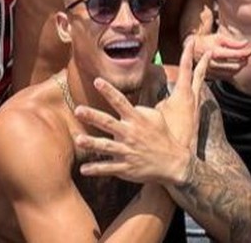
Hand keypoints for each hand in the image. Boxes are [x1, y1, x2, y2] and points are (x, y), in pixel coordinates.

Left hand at [74, 43, 210, 185]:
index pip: (120, 102)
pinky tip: (83, 170)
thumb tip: (128, 104)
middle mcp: (130, 134)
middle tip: (78, 110)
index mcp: (137, 120)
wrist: (173, 162)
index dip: (109, 91)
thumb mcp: (156, 118)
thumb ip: (140, 109)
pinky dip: (96, 169)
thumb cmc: (162, 136)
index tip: (97, 81)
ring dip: (91, 143)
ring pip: (106, 146)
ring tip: (78, 140)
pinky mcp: (126, 168)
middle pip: (108, 123)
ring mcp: (127, 152)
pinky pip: (109, 168)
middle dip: (93, 116)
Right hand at [157, 38, 211, 149]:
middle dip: (203, 61)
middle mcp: (194, 98)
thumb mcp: (155, 114)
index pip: (186, 68)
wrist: (181, 157)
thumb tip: (151, 95)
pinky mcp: (197, 117)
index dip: (187, 53)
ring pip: (201, 86)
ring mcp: (197, 108)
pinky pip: (199, 98)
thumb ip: (154, 102)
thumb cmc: (167, 135)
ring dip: (202, 75)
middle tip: (209, 49)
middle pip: (200, 74)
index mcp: (183, 94)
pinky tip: (195, 92)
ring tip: (205, 66)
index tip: (191, 40)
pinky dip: (198, 91)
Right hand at [193, 29, 250, 80]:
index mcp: (216, 52)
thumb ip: (233, 42)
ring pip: (232, 73)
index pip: (235, 55)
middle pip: (235, 66)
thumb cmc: (208, 42)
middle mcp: (214, 64)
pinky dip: (232, 72)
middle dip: (244, 61)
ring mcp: (213, 71)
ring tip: (242, 61)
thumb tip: (246, 43)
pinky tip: (234, 66)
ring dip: (239, 67)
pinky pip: (226, 77)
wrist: (194, 50)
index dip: (245, 53)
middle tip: (246, 56)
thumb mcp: (220, 37)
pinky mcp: (212, 76)